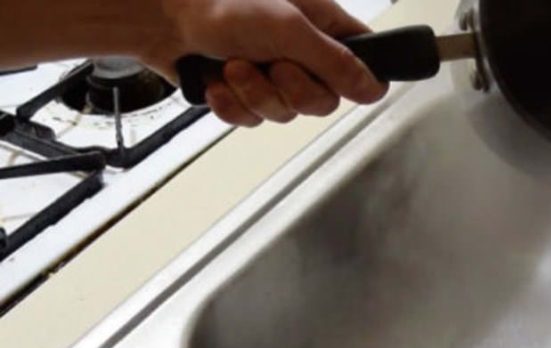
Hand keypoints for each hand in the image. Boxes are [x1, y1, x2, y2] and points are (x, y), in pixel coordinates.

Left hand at [145, 0, 387, 125]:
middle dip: (289, 89)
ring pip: (283, 113)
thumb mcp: (290, 29)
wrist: (162, 17)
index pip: (362, 64)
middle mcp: (301, 54)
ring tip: (234, 66)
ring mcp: (270, 75)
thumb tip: (374, 87)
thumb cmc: (221, 3)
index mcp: (322, 28)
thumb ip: (336, 61)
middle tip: (271, 64)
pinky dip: (231, 103)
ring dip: (254, 93)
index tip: (335, 82)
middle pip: (321, 102)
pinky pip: (250, 120)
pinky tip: (218, 80)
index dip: (355, 80)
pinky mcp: (241, 93)